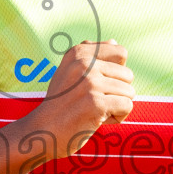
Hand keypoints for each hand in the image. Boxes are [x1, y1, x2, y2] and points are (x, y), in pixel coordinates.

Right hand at [32, 40, 133, 155]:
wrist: (42, 131)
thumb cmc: (60, 103)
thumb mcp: (69, 72)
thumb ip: (91, 56)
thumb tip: (115, 42)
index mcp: (79, 52)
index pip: (121, 53)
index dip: (115, 73)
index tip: (96, 84)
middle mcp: (84, 63)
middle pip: (128, 75)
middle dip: (117, 92)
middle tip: (93, 102)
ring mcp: (90, 83)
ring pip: (129, 92)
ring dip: (116, 106)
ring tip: (94, 111)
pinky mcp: (96, 103)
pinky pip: (127, 106)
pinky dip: (117, 117)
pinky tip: (98, 120)